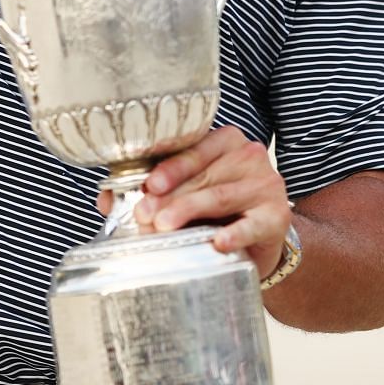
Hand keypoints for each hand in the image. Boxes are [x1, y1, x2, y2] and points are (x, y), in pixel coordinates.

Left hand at [97, 126, 292, 276]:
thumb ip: (149, 192)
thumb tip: (106, 198)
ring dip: (191, 210)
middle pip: (205, 174)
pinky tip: (218, 242)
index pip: (194, 148)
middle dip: (171, 195)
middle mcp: (249, 156)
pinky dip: (234, 233)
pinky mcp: (277, 216)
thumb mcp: (183, 196)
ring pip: (222, 195)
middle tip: (145, 214)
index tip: (148, 185)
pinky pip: (253, 224)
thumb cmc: (216, 212)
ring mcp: (266, 184)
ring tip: (165, 226)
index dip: (169, 167)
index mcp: (225, 142)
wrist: (258, 242)